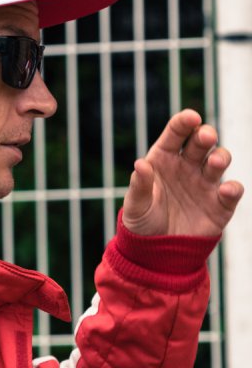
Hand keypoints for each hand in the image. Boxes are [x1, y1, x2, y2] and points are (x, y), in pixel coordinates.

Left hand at [122, 109, 243, 235]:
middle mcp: (187, 166)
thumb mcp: (136, 205)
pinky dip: (232, 189)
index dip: (184, 123)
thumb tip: (140, 164)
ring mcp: (205, 183)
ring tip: (215, 161)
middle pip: (200, 143)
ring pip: (219, 161)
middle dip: (205, 136)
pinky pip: (231, 192)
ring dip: (220, 158)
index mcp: (163, 159)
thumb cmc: (142, 221)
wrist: (156, 251)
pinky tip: (226, 190)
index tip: (191, 117)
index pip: (175, 134)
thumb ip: (139, 185)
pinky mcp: (220, 204)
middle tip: (205, 136)